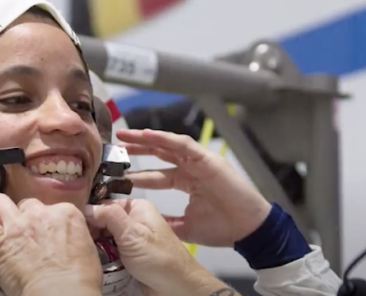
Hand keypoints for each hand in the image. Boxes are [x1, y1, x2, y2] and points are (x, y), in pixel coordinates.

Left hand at [0, 195, 101, 295]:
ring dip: (0, 212)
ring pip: (0, 201)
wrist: (60, 293)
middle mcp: (41, 212)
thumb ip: (73, 234)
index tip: (46, 234)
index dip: (46, 221)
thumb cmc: (78, 279)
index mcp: (66, 213)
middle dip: (24, 217)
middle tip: (24, 234)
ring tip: (1, 227)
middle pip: (26, 204)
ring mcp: (17, 223)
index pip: (51, 207)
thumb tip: (67, 238)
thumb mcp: (87, 247)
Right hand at [84, 198, 212, 294]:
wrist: (177, 289)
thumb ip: (109, 217)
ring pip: (102, 238)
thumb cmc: (160, 260)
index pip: (104, 203)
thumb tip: (86, 207)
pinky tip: (92, 261)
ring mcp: (130, 238)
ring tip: (85, 253)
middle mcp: (133, 220)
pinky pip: (108, 251)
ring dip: (95, 246)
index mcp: (136, 207)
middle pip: (101, 221)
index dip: (88, 213)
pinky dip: (101, 256)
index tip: (75, 225)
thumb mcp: (133, 235)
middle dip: (91, 232)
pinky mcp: (127, 255)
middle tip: (80, 243)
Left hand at [117, 129, 271, 246]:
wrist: (249, 229)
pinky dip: (165, 138)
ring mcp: (199, 162)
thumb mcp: (186, 228)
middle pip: (159, 154)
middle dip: (138, 150)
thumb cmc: (224, 227)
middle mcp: (190, 169)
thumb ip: (166, 221)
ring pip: (168, 145)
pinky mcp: (208, 158)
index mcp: (186, 182)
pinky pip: (183, 144)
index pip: (156, 175)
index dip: (137, 173)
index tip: (117, 174)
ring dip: (147, 139)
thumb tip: (144, 222)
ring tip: (127, 136)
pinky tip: (147, 135)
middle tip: (116, 147)